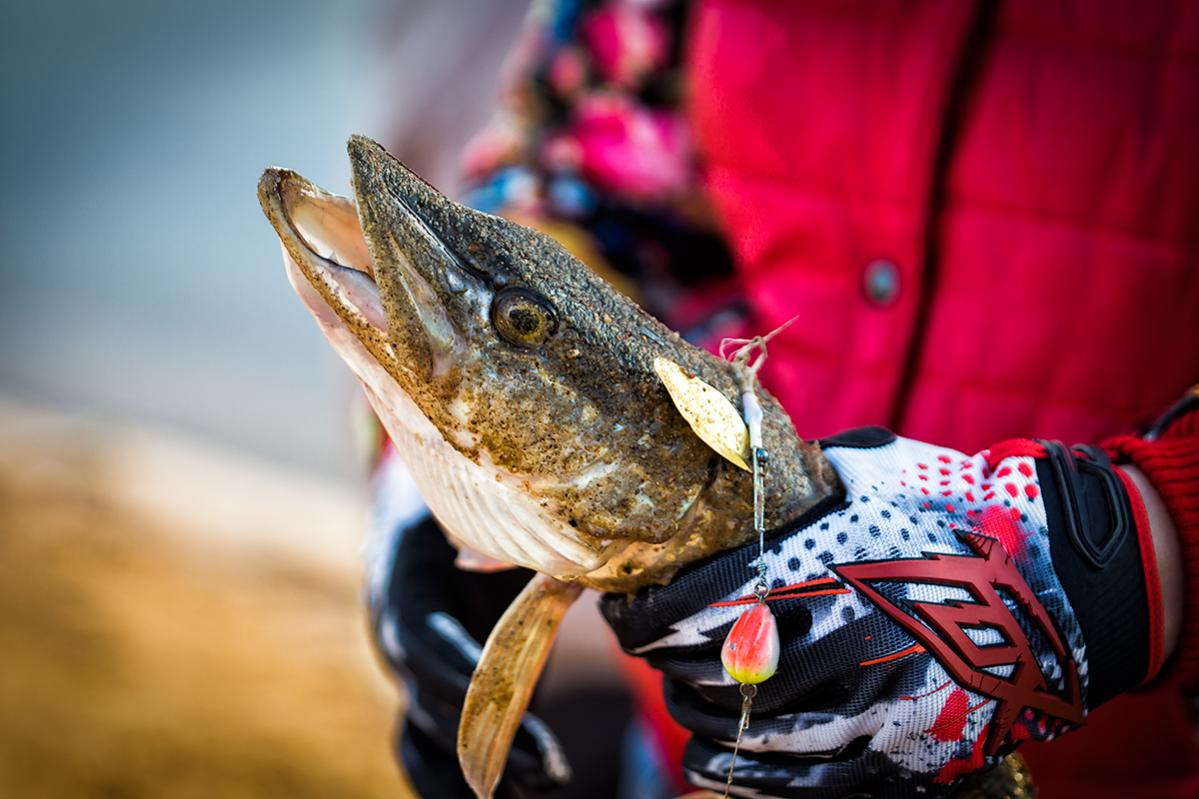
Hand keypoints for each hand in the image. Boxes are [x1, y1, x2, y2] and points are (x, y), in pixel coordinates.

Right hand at [366, 452, 570, 797]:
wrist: (418, 516)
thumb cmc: (463, 502)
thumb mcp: (480, 504)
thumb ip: (513, 532)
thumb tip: (574, 555)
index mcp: (404, 584)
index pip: (429, 647)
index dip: (469, 688)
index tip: (513, 717)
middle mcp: (395, 635)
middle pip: (431, 704)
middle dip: (489, 744)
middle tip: (550, 773)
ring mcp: (404, 671)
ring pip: (418, 740)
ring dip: (467, 778)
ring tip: (537, 792)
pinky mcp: (423, 694)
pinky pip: (424, 747)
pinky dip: (454, 782)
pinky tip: (506, 798)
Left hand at [600, 427, 1161, 797]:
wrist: (1060, 586)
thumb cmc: (955, 510)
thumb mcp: (869, 469)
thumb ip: (795, 481)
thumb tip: (726, 478)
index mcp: (819, 561)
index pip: (693, 602)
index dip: (642, 614)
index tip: (624, 609)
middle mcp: (833, 633)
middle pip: (709, 665)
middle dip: (663, 658)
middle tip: (649, 646)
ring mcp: (866, 703)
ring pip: (742, 725)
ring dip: (692, 711)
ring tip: (676, 692)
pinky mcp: (894, 755)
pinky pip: (794, 781)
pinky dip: (737, 775)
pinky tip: (707, 761)